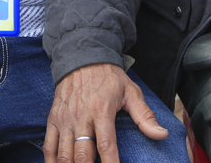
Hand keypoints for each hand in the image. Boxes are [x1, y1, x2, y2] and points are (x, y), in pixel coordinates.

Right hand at [44, 63, 166, 162]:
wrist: (81, 57)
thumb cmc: (108, 77)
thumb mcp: (130, 92)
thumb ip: (145, 116)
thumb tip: (161, 134)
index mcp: (101, 110)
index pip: (106, 144)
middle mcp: (81, 116)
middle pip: (82, 154)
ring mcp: (65, 119)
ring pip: (64, 154)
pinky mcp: (53, 119)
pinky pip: (49, 146)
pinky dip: (51, 161)